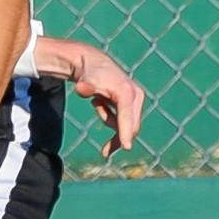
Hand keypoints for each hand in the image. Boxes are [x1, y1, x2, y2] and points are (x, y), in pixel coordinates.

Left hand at [67, 43, 143, 159]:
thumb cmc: (90, 75)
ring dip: (109, 120)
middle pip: (132, 125)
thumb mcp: (85, 81)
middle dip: (118, 140)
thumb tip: (82, 89)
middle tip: (104, 153)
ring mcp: (136, 100)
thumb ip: (85, 87)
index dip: (125, 132)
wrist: (94, 65)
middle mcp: (136, 96)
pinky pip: (124, 121)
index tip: (127, 147)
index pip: (126, 116)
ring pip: (127, 125)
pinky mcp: (133, 104)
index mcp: (126, 92)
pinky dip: (112, 120)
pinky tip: (100, 102)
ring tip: (97, 101)